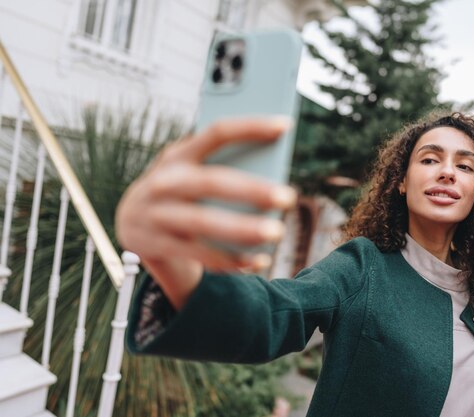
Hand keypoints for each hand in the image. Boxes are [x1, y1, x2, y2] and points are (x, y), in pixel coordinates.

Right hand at [115, 117, 296, 308]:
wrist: (131, 221)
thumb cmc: (179, 189)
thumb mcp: (189, 169)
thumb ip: (221, 165)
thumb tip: (273, 169)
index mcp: (178, 155)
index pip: (216, 133)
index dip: (250, 127)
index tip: (285, 125)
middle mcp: (164, 182)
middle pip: (211, 182)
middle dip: (251, 189)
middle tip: (288, 197)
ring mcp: (157, 215)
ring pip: (203, 222)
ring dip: (242, 229)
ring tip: (277, 232)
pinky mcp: (157, 246)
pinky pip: (200, 256)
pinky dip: (232, 260)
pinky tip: (259, 260)